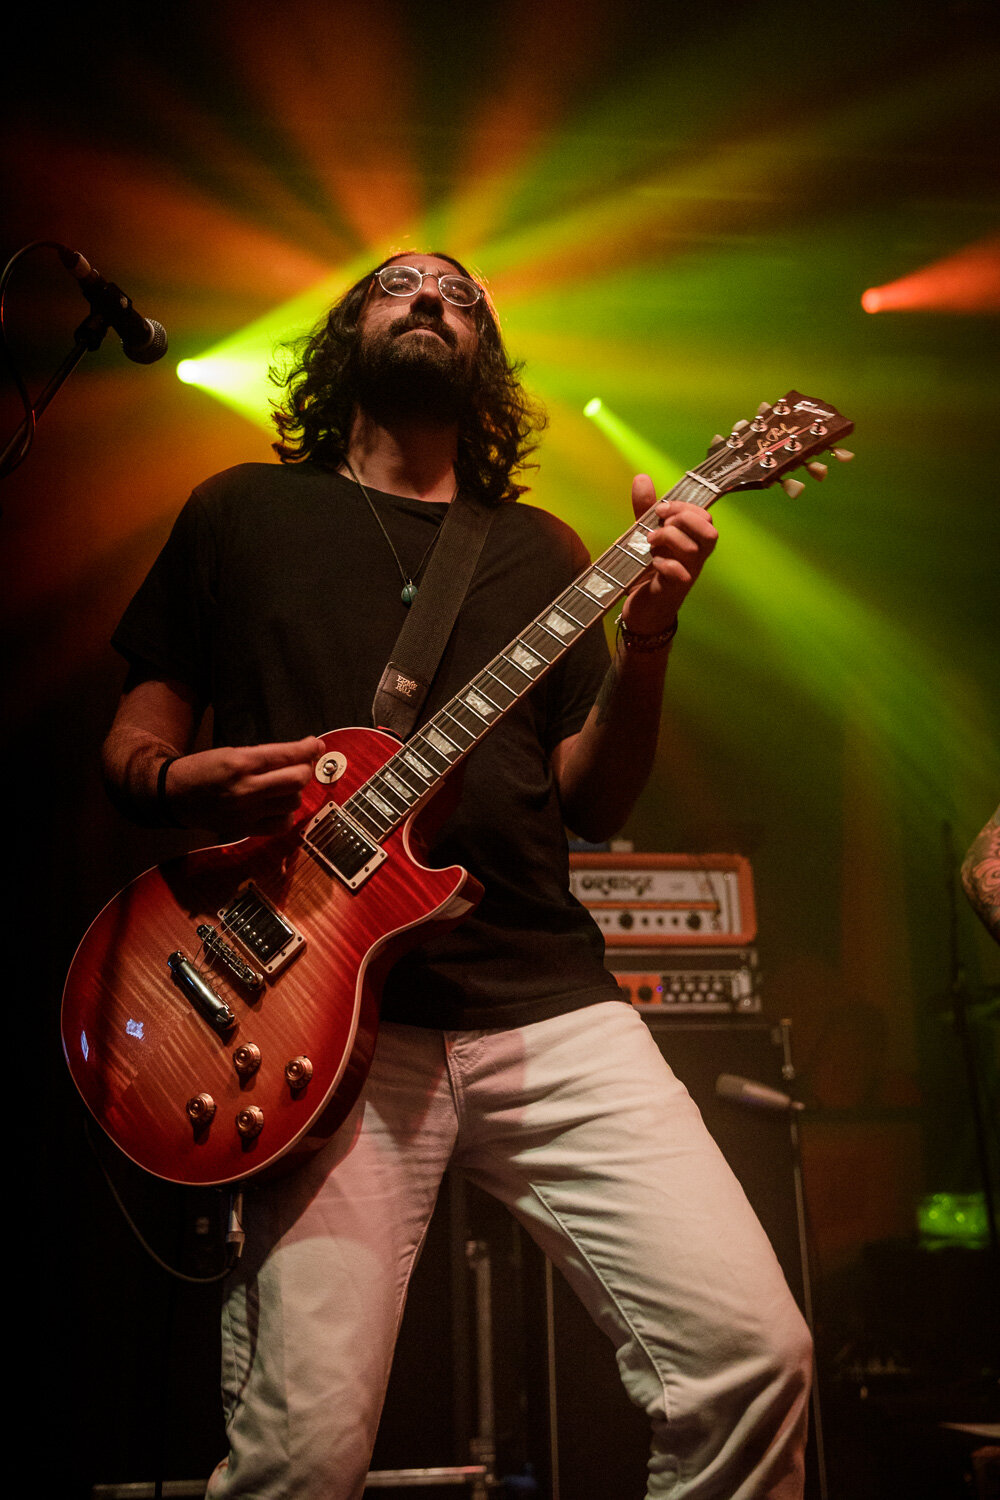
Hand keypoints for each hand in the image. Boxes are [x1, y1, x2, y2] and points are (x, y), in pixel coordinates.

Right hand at [165, 735, 325, 837]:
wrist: (173, 795)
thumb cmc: (203, 769)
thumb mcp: (231, 752)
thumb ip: (265, 755)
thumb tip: (300, 754)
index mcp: (240, 763)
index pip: (286, 755)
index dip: (308, 749)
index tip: (316, 745)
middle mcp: (246, 788)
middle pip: (297, 780)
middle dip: (305, 769)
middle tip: (301, 765)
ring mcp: (247, 812)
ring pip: (293, 802)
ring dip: (296, 792)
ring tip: (285, 785)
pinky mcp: (246, 829)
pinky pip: (282, 824)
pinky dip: (287, 814)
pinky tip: (279, 806)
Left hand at [621, 473, 717, 634]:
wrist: (642, 611)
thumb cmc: (648, 573)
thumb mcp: (645, 535)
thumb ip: (645, 509)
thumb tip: (642, 477)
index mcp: (692, 542)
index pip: (706, 518)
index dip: (685, 507)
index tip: (662, 508)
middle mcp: (695, 559)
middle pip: (711, 533)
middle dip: (685, 520)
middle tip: (661, 523)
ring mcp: (686, 575)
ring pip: (693, 551)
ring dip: (668, 539)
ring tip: (649, 542)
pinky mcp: (671, 591)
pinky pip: (679, 575)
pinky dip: (664, 564)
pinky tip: (651, 564)